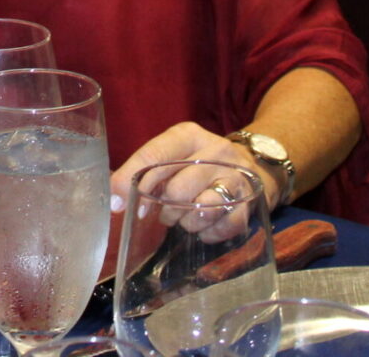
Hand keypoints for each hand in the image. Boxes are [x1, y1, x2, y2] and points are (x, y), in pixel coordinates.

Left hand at [110, 121, 275, 240]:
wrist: (254, 165)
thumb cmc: (199, 162)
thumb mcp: (174, 154)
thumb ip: (145, 170)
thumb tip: (114, 199)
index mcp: (188, 135)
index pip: (154, 155)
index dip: (132, 180)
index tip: (119, 203)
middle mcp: (215, 152)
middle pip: (177, 189)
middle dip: (164, 207)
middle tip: (161, 213)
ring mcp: (236, 178)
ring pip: (201, 210)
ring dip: (185, 221)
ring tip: (183, 217)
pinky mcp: (250, 204)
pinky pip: (221, 227)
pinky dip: (206, 233)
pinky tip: (203, 225)